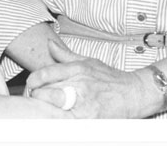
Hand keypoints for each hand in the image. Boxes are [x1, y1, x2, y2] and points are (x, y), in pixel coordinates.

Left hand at [24, 41, 157, 117]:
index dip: (32, 82)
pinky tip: (58, 119)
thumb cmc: (111, 78)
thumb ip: (65, 55)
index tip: (32, 86)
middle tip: (36, 100)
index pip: (44, 74)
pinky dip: (59, 120)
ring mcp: (84, 102)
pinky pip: (66, 121)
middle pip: (44, 92)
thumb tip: (50, 44)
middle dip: (36, 97)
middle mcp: (79, 84)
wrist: (135, 93)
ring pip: (52, 108)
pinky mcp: (89, 118)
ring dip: (45, 110)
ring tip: (45, 110)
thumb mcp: (88, 61)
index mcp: (77, 69)